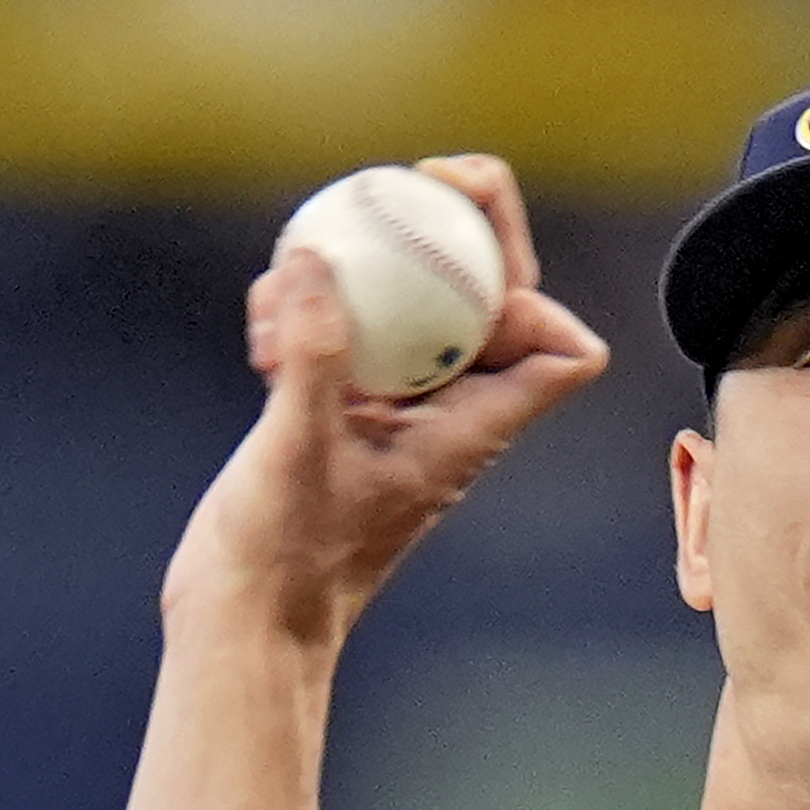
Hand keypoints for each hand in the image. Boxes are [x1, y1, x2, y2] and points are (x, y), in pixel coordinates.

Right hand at [166, 155, 611, 650]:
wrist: (245, 631)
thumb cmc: (284, 563)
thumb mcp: (297, 448)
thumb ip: (314, 353)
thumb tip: (312, 254)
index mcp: (473, 429)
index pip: (563, 347)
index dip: (534, 285)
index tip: (465, 249)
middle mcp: (448, 416)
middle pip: (490, 297)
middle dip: (454, 229)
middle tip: (404, 179)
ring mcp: (395, 413)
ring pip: (410, 305)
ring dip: (361, 270)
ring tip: (288, 289)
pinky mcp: (341, 414)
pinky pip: (347, 333)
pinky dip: (308, 312)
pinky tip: (259, 335)